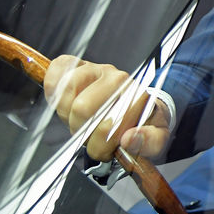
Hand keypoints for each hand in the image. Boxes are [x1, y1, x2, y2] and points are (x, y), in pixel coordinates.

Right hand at [44, 55, 170, 160]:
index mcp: (138, 96)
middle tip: (91, 134)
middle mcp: (119, 79)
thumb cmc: (144, 122)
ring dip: (66, 113)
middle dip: (82, 130)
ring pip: (67, 91)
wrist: (138, 104)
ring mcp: (99, 69)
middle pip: (81, 109)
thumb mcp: (158, 139)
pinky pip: (59, 68)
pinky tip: (64, 101)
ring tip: (80, 120)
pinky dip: (54, 87)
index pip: (106, 126)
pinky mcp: (81, 64)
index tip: (108, 148)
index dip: (100, 146)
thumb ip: (151, 142)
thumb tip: (130, 139)